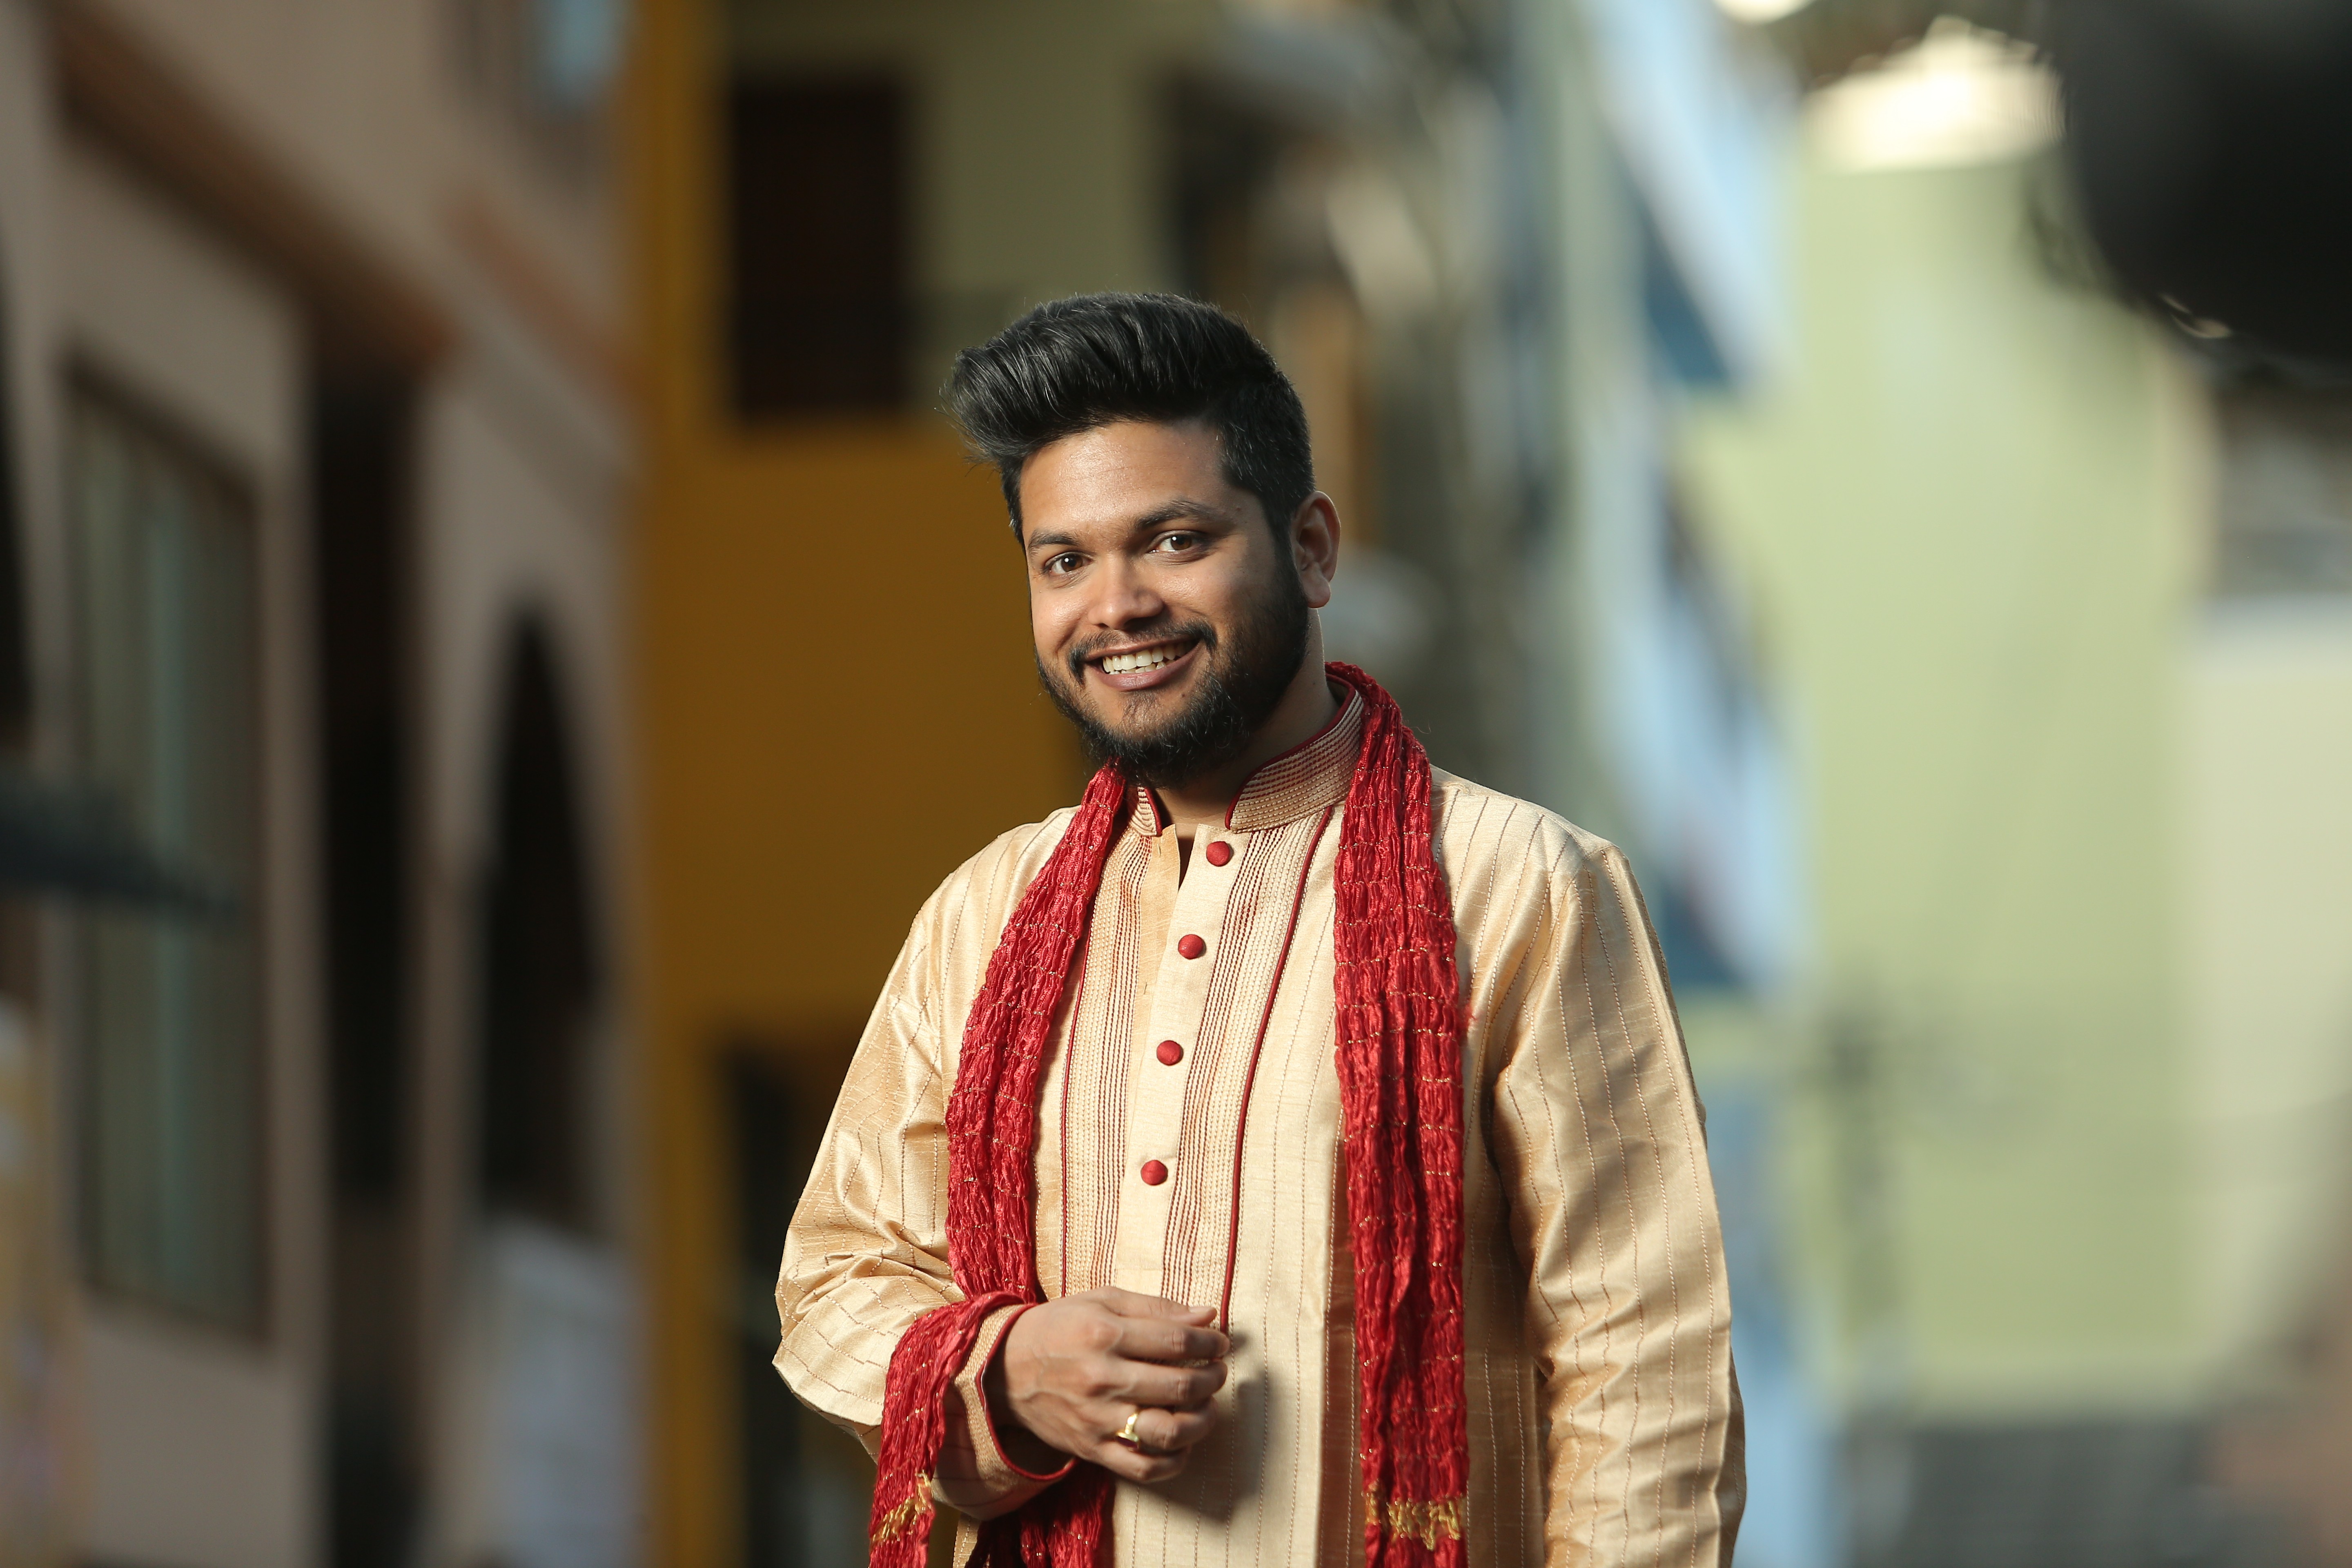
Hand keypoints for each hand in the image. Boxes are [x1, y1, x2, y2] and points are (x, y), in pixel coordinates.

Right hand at [985, 1288, 1229, 1482]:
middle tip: (1218, 1371)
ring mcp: (1097, 1419)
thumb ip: (1156, 1308)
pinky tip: (1183, 1441)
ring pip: (1168, 1431)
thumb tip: (1207, 1315)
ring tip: (1207, 1405)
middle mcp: (1102, 1379)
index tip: (1219, 1341)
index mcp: (1104, 1335)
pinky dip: (1174, 1460)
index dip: (1209, 1341)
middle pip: (1180, 1385)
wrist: (1005, 1369)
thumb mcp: (1101, 1302)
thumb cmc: (1059, 1328)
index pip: (1177, 1340)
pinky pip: (1144, 1467)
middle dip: (1213, 1377)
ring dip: (1202, 1420)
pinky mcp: (1092, 1449)